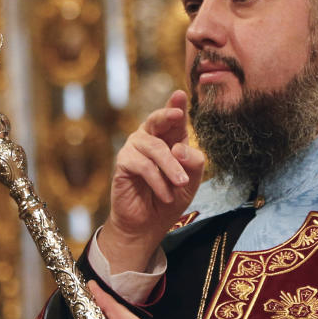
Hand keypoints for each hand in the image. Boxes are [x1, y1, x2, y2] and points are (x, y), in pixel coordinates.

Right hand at [102, 90, 204, 272]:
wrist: (149, 224)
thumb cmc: (171, 197)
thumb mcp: (192, 180)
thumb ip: (194, 162)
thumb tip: (180, 148)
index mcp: (169, 138)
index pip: (174, 118)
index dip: (176, 104)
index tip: (180, 94)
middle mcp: (150, 138)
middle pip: (157, 120)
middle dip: (167, 115)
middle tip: (177, 115)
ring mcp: (135, 149)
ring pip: (155, 148)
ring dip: (171, 167)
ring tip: (181, 184)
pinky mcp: (123, 163)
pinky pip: (143, 165)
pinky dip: (157, 180)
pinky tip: (165, 194)